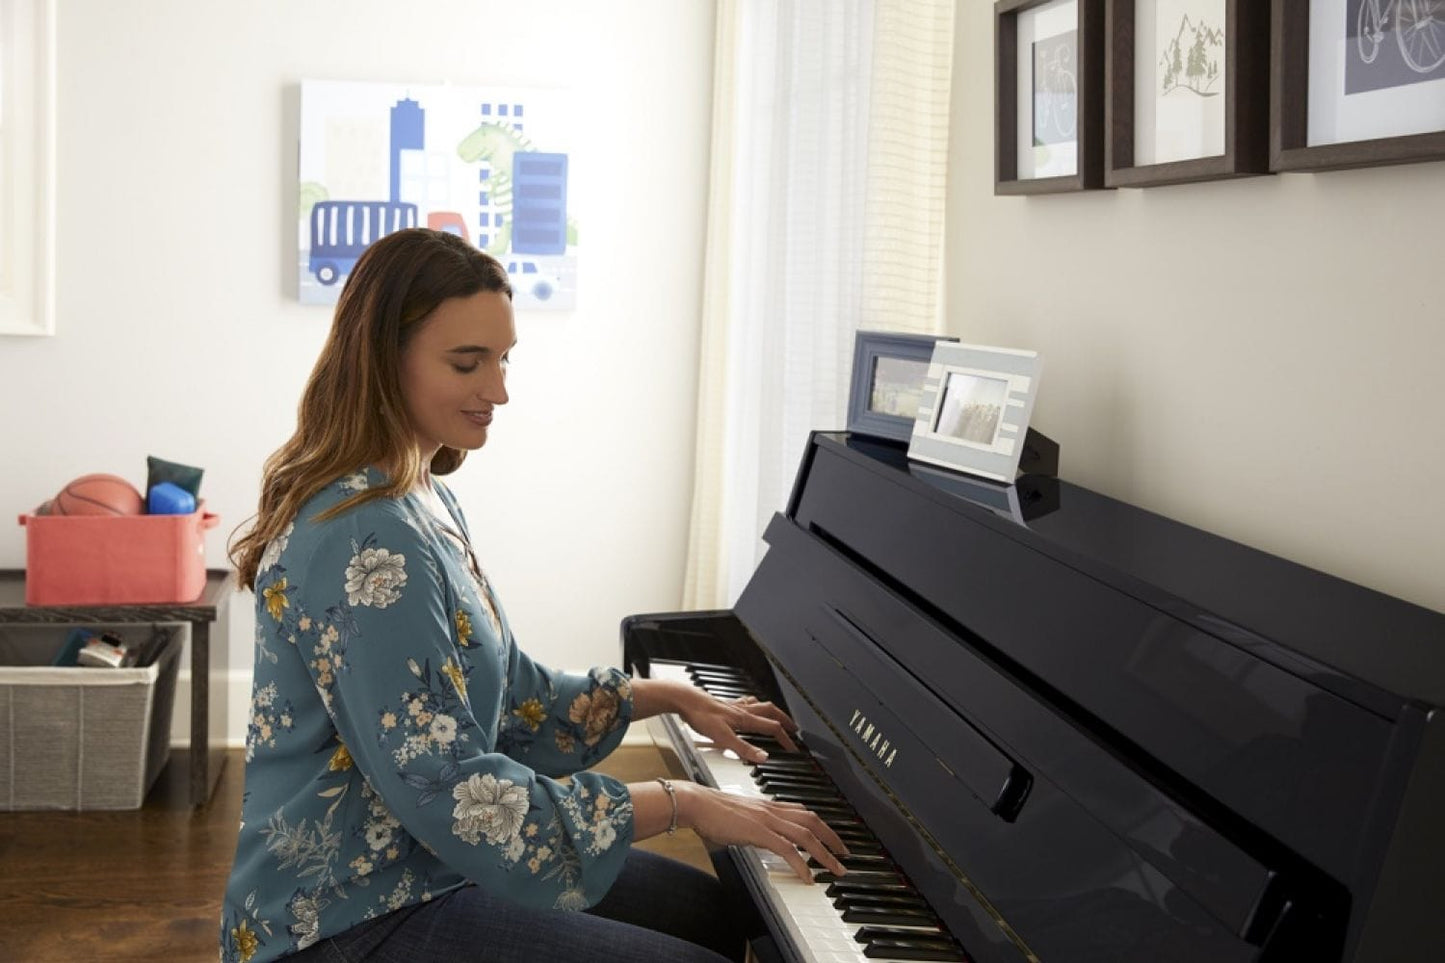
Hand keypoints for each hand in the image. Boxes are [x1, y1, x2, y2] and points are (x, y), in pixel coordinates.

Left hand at [675, 687, 798, 763]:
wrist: (685, 700)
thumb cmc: (701, 716)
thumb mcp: (723, 738)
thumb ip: (743, 749)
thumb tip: (763, 758)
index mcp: (746, 719)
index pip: (773, 728)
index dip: (785, 738)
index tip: (793, 748)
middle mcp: (743, 710)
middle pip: (771, 712)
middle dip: (784, 720)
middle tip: (793, 728)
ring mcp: (734, 706)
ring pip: (760, 705)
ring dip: (771, 711)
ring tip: (776, 716)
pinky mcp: (725, 705)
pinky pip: (745, 702)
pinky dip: (753, 705)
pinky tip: (748, 707)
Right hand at [678, 782, 848, 882]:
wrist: (696, 803)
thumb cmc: (711, 811)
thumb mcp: (739, 817)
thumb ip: (752, 825)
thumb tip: (756, 837)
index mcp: (768, 805)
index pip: (803, 811)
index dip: (822, 824)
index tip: (832, 837)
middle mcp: (772, 809)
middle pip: (813, 820)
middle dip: (832, 838)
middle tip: (845, 855)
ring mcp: (767, 819)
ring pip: (806, 835)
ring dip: (825, 853)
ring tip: (836, 869)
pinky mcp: (760, 832)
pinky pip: (788, 849)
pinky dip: (802, 864)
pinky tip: (808, 877)